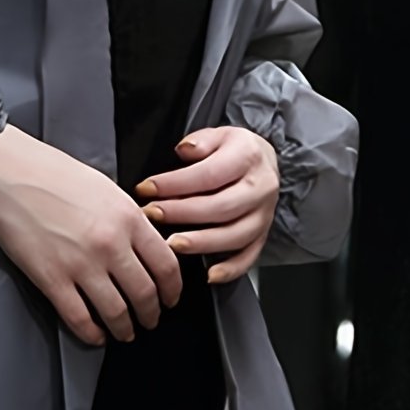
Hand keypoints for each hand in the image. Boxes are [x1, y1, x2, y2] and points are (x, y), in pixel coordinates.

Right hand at [0, 125, 182, 345]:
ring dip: (124, 328)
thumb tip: (142, 247)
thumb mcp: (106, 188)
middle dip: (151, 314)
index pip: (166, 265)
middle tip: (150, 320)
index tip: (170, 299)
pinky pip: (79, 318)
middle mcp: (110, 244)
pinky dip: (91, 333)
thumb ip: (128, 220)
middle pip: (145, 294)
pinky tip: (95, 335)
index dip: (173, 290)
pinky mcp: (52, 279)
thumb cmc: (51, 174)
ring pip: (116, 312)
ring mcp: (81, 265)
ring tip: (125, 332)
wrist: (8, 173)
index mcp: (128, 218)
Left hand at [135, 127, 279, 282]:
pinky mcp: (262, 236)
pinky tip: (210, 275)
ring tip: (171, 244)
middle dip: (181, 214)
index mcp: (249, 157)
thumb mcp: (219, 135)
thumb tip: (185, 149)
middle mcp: (261, 188)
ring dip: (200, 243)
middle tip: (152, 216)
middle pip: (220, 207)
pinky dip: (231, 269)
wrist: (263, 164)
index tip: (146, 189)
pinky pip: (249, 257)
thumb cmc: (234, 152)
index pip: (208, 174)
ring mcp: (263, 215)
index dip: (174, 183)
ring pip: (234, 235)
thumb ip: (200, 142)